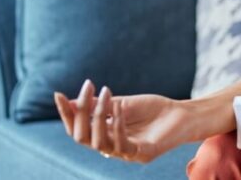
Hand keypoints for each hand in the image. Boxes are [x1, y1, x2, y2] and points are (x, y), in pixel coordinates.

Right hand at [53, 79, 201, 162]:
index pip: (76, 129)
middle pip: (81, 137)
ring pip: (98, 142)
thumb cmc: (152, 110)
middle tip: (89, 87)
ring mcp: (125, 153)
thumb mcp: (121, 104)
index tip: (58, 94)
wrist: (182, 114)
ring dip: (99, 116)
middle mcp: (110, 147)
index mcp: (104, 135)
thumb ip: (98, 106)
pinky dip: (117, 126)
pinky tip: (119, 109)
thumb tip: (69, 101)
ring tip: (105, 93)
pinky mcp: (142, 154)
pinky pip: (122, 145)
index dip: (66, 114)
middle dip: (80, 112)